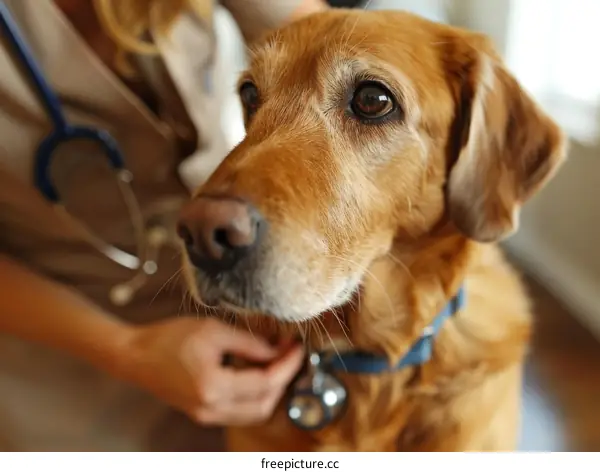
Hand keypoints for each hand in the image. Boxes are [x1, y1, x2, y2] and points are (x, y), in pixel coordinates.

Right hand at [119, 316, 304, 425]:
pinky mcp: (205, 414)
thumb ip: (249, 342)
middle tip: (290, 354)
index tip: (298, 347)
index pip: (265, 383)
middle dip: (283, 379)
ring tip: (277, 362)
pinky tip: (258, 372)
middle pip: (264, 404)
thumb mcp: (213, 330)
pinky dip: (256, 396)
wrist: (136, 356)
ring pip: (255, 413)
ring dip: (272, 390)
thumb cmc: (169, 338)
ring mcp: (207, 415)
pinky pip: (241, 412)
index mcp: (213, 387)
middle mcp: (211, 408)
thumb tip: (278, 349)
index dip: (287, 365)